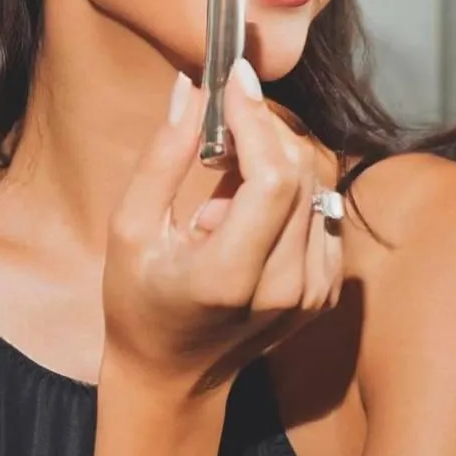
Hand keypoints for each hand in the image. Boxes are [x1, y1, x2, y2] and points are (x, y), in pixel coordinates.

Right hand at [102, 60, 343, 399]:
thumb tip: (191, 88)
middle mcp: (284, 288)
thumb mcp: (131, 229)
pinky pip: (322, 215)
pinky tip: (245, 215)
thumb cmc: (139, 301)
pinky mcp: (324, 293)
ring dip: (275, 162)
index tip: (235, 79)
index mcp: (229, 276)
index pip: (273, 179)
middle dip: (264, 130)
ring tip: (222, 188)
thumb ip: (163, 157)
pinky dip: (290, 195)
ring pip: (317, 189)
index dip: (258, 120)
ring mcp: (311, 294)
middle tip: (223, 120)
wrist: (175, 375)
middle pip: (300, 175)